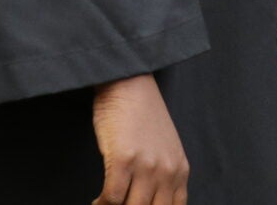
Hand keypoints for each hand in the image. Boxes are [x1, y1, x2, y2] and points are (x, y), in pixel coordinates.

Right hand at [93, 74, 188, 204]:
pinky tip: (97, 201)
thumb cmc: (141, 116)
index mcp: (180, 170)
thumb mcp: (164, 148)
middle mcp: (167, 171)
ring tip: (105, 204)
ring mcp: (146, 166)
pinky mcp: (123, 159)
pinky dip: (102, 204)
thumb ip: (163, 176)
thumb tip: (149, 202)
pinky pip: (112, 197)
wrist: (128, 83)